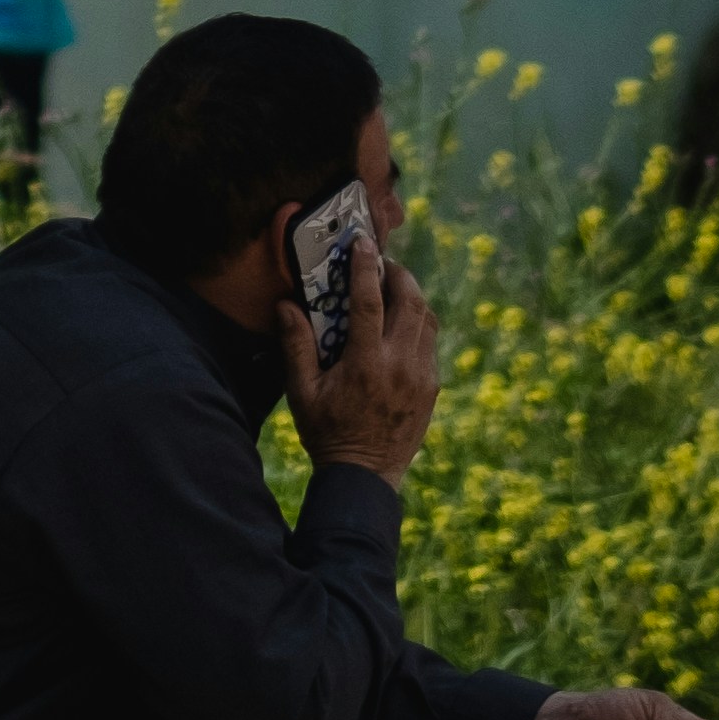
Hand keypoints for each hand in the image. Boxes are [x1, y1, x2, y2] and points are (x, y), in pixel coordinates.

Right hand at [282, 215, 439, 484]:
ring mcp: (421, 377)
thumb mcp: (302, 392)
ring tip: (394, 288)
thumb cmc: (327, 432)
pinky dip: (419, 324)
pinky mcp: (432, 388)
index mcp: (366, 363)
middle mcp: (400, 365)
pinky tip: (401, 325)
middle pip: (410, 302)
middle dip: (398, 274)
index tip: (362, 243)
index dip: (366, 267)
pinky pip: (430, 343)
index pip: (370, 301)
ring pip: (427, 320)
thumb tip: (286, 305)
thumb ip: (296, 346)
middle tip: (382, 263)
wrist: (365, 476)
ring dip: (412, 296)